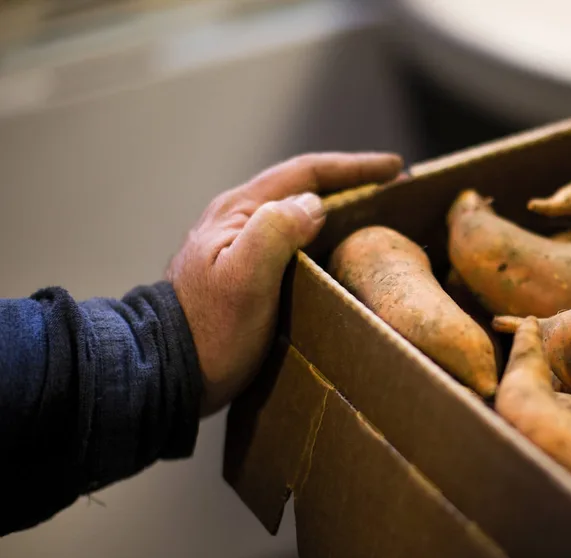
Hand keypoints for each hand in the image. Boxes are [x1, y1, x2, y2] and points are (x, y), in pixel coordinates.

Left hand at [168, 151, 403, 414]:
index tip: (394, 168)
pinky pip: (294, 244)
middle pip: (303, 189)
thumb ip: (275, 231)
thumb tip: (315, 206)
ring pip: (299, 216)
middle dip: (351, 185)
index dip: (353, 168)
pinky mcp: (245, 275)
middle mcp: (239, 221)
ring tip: (376, 220)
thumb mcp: (244, 277)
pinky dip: (325, 240)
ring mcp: (239, 248)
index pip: (304, 174)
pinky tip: (341, 257)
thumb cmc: (209, 329)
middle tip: (395, 191)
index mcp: (239, 211)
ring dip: (339, 212)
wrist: (169, 371)